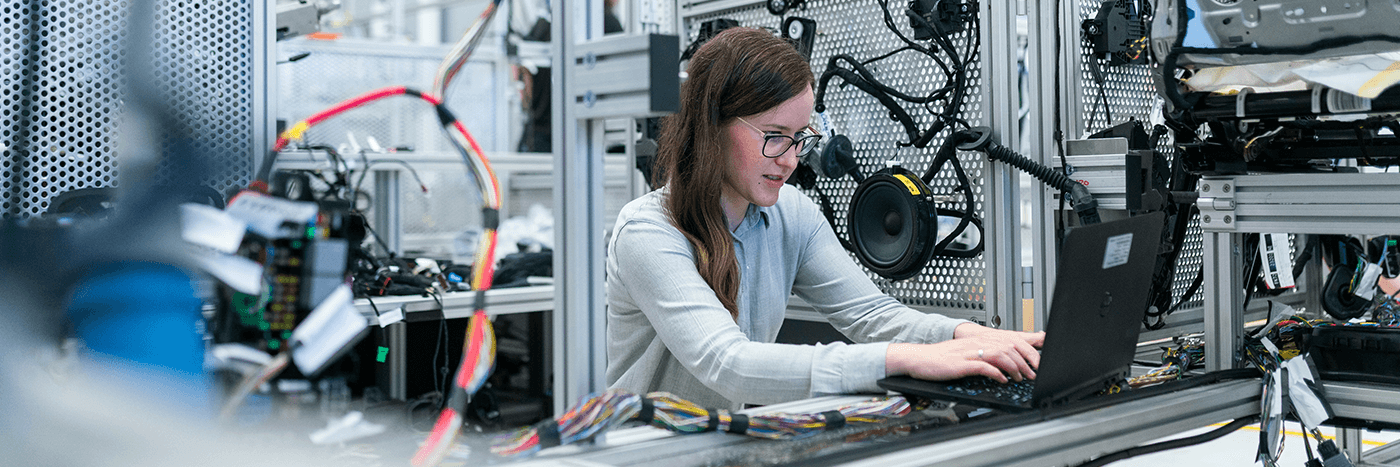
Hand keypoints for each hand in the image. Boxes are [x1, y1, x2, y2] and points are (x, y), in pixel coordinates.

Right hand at [885, 324, 1043, 382]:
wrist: (919, 358)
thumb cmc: (941, 358)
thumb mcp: (966, 352)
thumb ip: (985, 354)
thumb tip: (1004, 362)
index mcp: (979, 339)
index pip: (1010, 340)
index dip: (1027, 351)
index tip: (1036, 363)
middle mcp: (976, 343)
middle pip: (1009, 347)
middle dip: (1025, 361)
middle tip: (1032, 374)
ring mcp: (969, 353)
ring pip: (1000, 355)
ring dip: (1014, 367)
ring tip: (1019, 378)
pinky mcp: (961, 364)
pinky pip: (984, 366)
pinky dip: (996, 373)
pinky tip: (1002, 380)